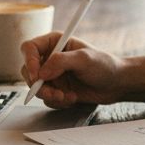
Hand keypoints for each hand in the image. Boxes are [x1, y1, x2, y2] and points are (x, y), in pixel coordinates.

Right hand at [20, 33, 144, 108]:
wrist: (116, 84)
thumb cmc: (104, 65)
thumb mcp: (84, 59)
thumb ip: (61, 62)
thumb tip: (41, 73)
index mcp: (54, 42)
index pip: (29, 48)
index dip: (30, 61)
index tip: (37, 76)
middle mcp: (50, 58)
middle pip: (28, 71)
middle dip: (39, 85)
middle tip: (53, 93)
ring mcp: (52, 75)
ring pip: (36, 88)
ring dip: (50, 95)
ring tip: (67, 96)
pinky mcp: (56, 89)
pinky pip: (46, 98)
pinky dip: (58, 101)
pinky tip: (73, 98)